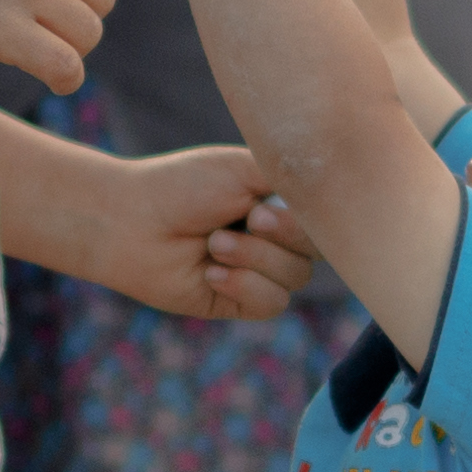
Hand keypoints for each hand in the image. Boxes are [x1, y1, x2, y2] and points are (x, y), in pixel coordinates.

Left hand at [81, 144, 315, 323]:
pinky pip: (271, 304)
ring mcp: (257, 272)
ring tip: (214, 244)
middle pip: (316, 253)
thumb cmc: (183, 186)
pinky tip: (211, 273)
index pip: (325, 220)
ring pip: (294, 279)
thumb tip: (338, 183)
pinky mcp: (237, 304)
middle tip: (245, 219)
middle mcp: (273, 239)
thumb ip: (294, 176)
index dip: (305, 220)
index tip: (266, 205)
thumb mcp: (245, 168)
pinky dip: (244, 287)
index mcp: (279, 203)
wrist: (132, 220)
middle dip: (280, 237)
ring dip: (254, 259)